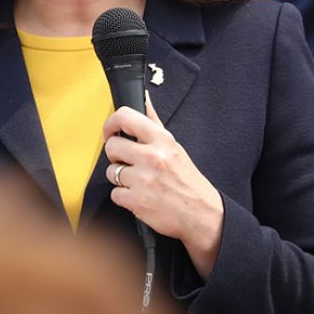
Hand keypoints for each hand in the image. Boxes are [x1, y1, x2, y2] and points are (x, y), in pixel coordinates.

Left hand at [103, 92, 224, 277]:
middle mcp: (152, 158)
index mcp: (161, 141)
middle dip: (116, 156)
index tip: (111, 132)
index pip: (125, 117)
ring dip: (120, 178)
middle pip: (111, 146)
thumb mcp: (174, 147)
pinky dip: (124, 197)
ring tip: (139, 181)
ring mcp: (143, 180)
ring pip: (110, 171)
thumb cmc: (187, 181)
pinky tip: (140, 196)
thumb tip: (143, 98)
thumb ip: (154, 122)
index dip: (111, 124)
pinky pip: (114, 193)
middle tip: (129, 162)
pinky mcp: (137, 201)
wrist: (202, 215)